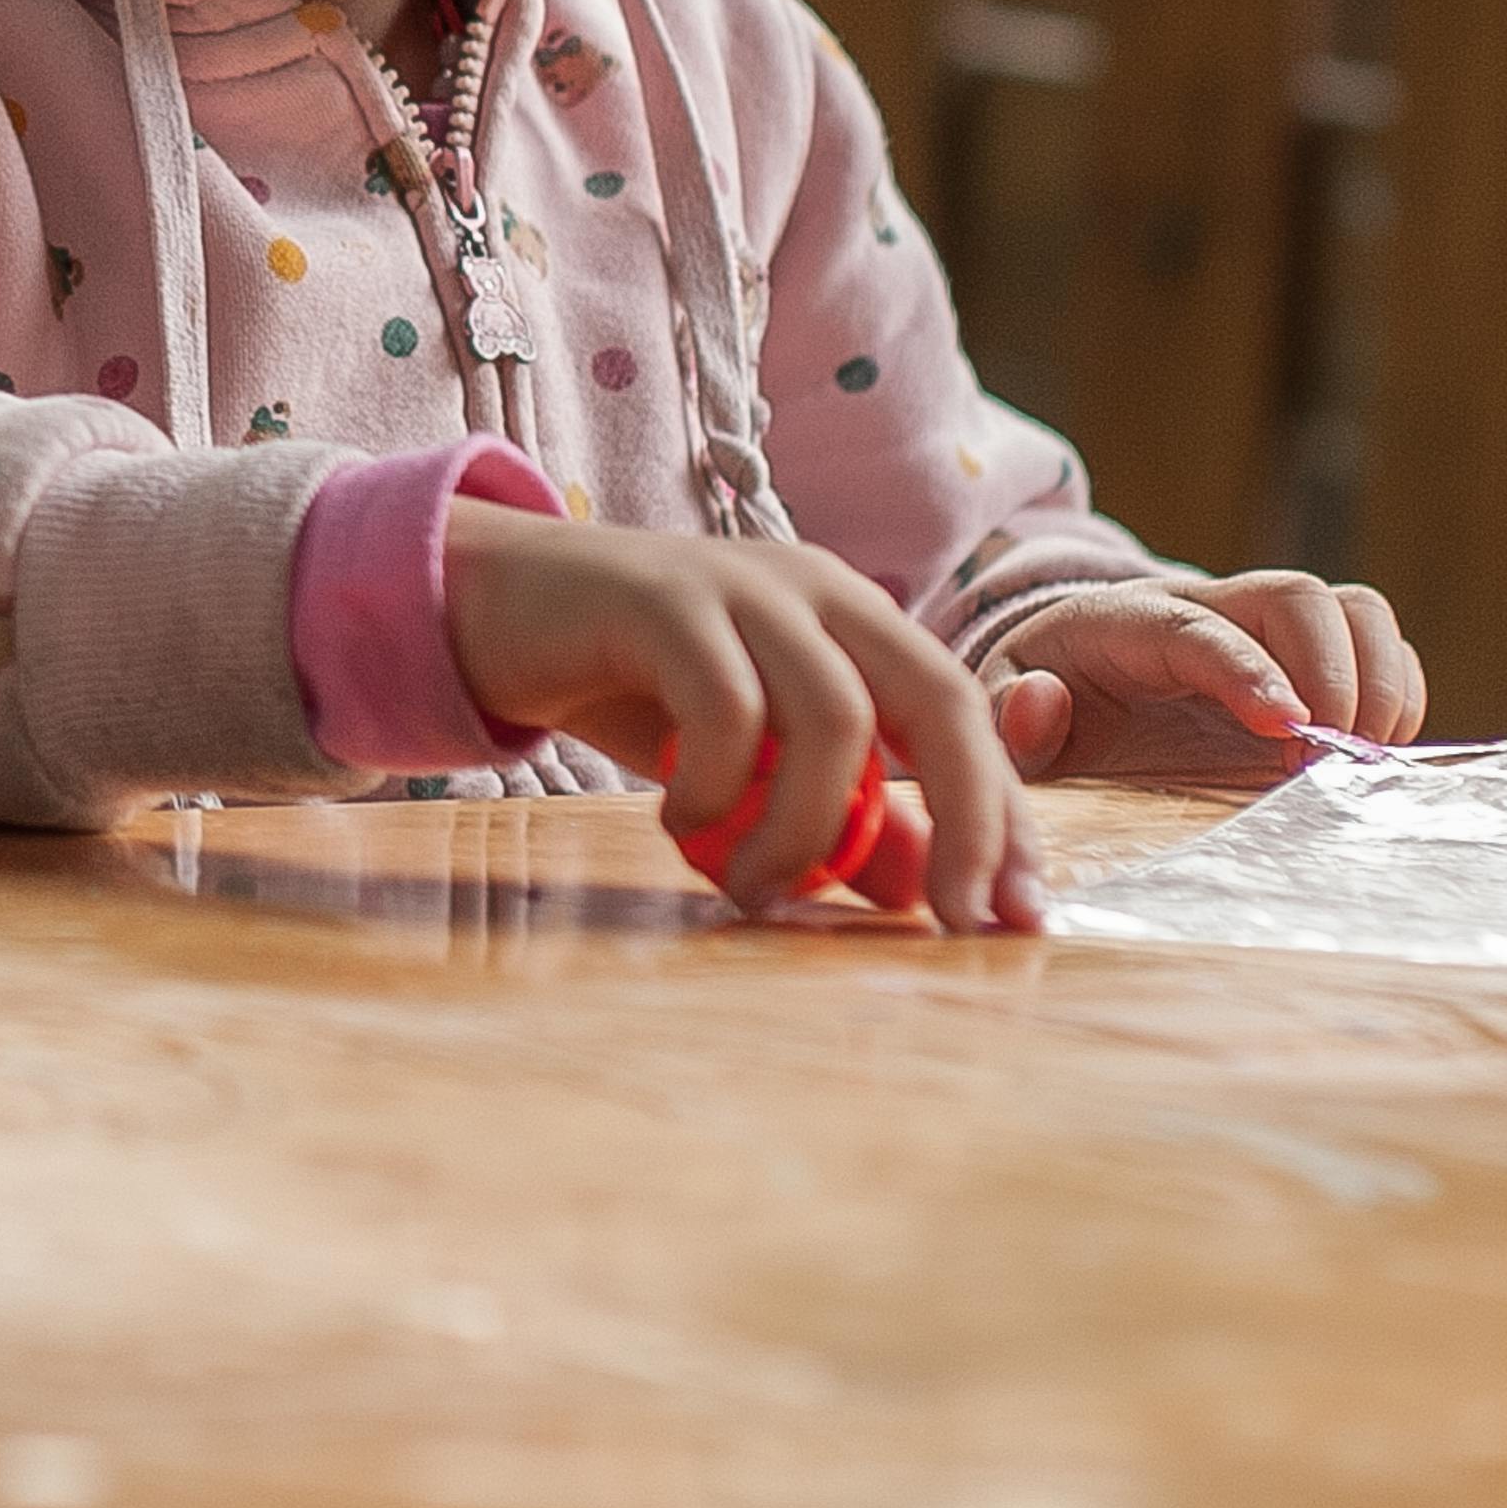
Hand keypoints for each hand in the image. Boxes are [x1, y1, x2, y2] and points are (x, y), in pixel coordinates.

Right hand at [441, 504, 1038, 932]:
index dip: (1005, 814)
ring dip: (807, 829)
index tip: (1019, 915)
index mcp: (852, 620)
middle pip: (936, 697)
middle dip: (966, 819)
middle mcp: (816, 589)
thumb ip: (836, 816)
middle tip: (949, 921)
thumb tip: (921, 895)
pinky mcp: (662, 600)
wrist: (487, 601)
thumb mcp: (748, 762)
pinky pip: (726, 708)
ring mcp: (741, 585)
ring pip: (834, 716)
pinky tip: (682, 824)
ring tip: (753, 890)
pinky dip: (719, 789)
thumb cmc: (629, 684)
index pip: (965, 710)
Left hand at [981, 573, 1422, 781]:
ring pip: (1352, 609)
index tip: (1287, 729)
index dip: (1248, 672)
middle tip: (1329, 758)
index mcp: (1129, 621)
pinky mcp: (1312, 662)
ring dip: (1377, 680)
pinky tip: (1374, 752)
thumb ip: (1008, 715)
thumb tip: (1039, 703)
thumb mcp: (1000, 708)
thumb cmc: (1044, 699)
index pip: (1197, 628)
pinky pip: (1380, 646)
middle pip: (1296, 596)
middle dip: (1333, 672)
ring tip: (1360, 756)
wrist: (1076, 682)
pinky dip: (1398, 693)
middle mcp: (1211, 609)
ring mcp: (1268, 632)